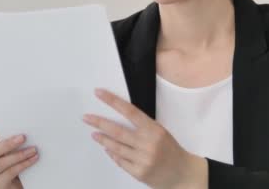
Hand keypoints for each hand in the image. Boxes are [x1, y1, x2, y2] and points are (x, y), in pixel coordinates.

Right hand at [0, 128, 38, 188]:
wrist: (16, 184)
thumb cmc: (12, 163)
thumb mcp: (8, 150)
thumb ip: (9, 141)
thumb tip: (22, 128)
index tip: (10, 124)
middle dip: (9, 143)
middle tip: (24, 137)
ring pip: (1, 163)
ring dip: (19, 155)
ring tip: (33, 149)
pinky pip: (10, 173)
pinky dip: (23, 164)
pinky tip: (33, 159)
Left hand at [82, 89, 207, 188]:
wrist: (182, 174)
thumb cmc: (171, 150)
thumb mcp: (160, 133)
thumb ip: (143, 127)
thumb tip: (119, 120)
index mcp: (154, 129)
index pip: (129, 111)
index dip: (112, 101)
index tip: (99, 94)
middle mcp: (147, 143)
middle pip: (117, 130)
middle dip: (99, 123)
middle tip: (86, 118)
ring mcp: (142, 159)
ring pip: (115, 147)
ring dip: (102, 139)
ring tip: (94, 134)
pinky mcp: (138, 172)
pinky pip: (120, 161)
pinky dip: (112, 154)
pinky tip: (107, 148)